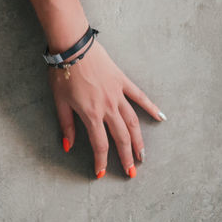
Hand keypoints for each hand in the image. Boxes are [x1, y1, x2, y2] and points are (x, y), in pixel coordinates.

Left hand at [49, 41, 164, 178]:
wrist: (72, 47)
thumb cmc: (62, 73)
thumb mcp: (60, 101)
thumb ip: (67, 125)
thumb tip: (68, 146)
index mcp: (91, 114)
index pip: (100, 144)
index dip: (101, 161)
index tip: (101, 173)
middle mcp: (108, 107)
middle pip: (121, 138)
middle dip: (127, 157)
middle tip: (132, 172)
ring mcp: (118, 94)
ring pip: (133, 122)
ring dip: (139, 140)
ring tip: (143, 155)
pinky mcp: (122, 81)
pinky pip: (140, 97)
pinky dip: (151, 108)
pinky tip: (161, 118)